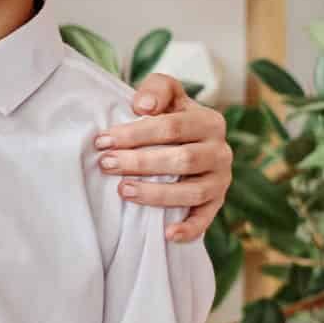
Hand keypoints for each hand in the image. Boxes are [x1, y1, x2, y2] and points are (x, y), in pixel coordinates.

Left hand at [93, 73, 231, 241]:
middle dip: (141, 162)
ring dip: (157, 194)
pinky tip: (167, 233)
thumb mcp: (166, 95)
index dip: (136, 133)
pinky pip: (206, 219)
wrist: (189, 141)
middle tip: (106, 164)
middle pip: (182, 159)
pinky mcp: (215, 204)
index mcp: (209, 122)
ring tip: (123, 191)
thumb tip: (143, 106)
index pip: (173, 127)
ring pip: (193, 191)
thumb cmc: (170, 117)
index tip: (103, 141)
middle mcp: (220, 151)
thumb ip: (158, 89)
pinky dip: (190, 229)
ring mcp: (220, 180)